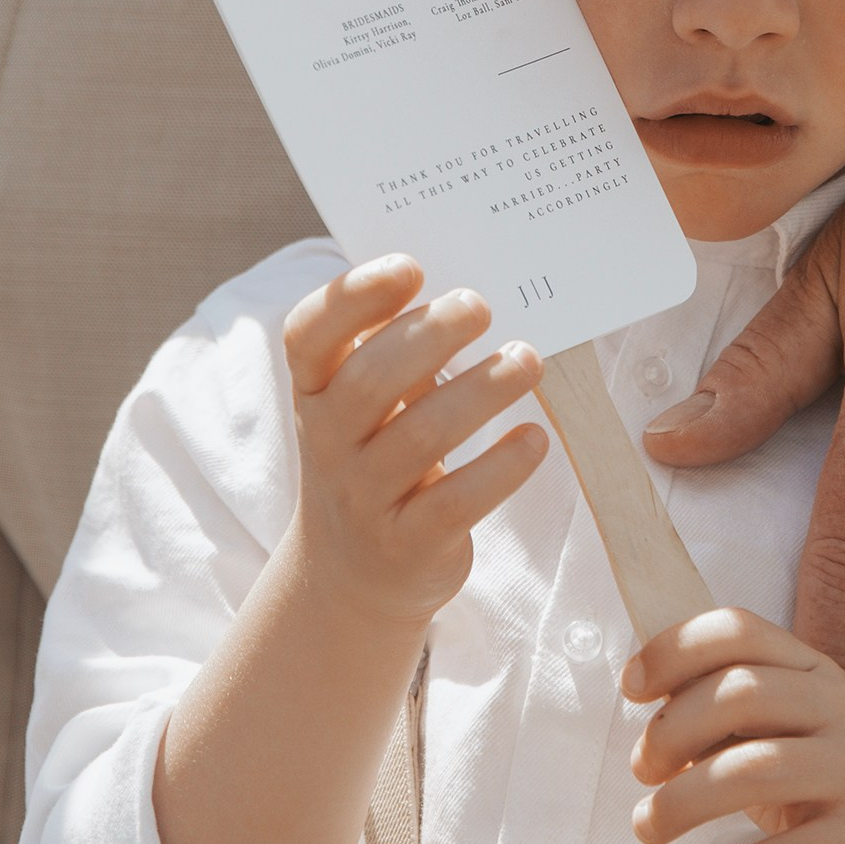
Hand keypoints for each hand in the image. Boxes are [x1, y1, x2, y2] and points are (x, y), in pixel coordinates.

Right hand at [281, 258, 547, 629]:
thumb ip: (394, 351)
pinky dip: (500, 466)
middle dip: (429, 336)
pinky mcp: (408, 545)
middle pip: (370, 381)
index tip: (410, 267)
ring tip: (527, 361)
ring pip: (421, 437)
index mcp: (315, 392)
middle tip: (480, 306)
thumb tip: (466, 291)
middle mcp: (329, 443)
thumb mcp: (361, 408)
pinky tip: (535, 438)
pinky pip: (456, 501)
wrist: (350, 575)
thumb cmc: (373, 459)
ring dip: (481, 391)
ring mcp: (365, 498)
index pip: (309, 336)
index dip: (353, 297)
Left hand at [626, 606, 844, 843]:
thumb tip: (650, 730)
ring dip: (681, 802)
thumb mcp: (781, 740)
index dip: (674, 649)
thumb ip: (725, 722)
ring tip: (648, 827)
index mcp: (814, 672)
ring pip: (752, 770)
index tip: (632, 688)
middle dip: (670, 731)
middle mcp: (842, 710)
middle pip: (739, 693)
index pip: (739, 630)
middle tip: (641, 771)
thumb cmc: (828, 797)